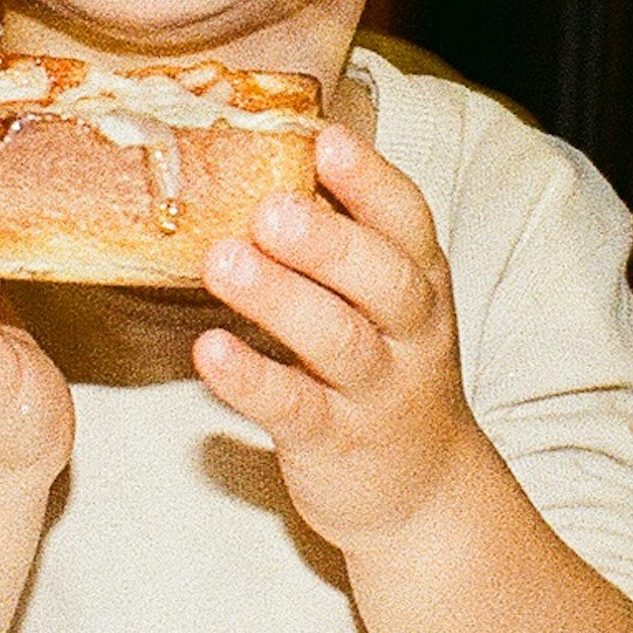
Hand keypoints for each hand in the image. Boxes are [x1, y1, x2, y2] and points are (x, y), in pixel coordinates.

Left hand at [190, 125, 489, 547]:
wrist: (423, 493)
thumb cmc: (386, 371)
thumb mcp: (386, 302)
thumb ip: (344, 240)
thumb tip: (276, 151)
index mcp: (419, 282)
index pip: (407, 221)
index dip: (371, 180)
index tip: (327, 140)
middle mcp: (408, 333)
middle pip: (382, 280)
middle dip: (328, 241)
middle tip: (269, 209)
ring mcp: (376, 392)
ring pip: (338, 342)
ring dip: (280, 299)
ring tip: (223, 262)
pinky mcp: (336, 443)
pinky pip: (295, 410)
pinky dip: (252, 380)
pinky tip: (209, 351)